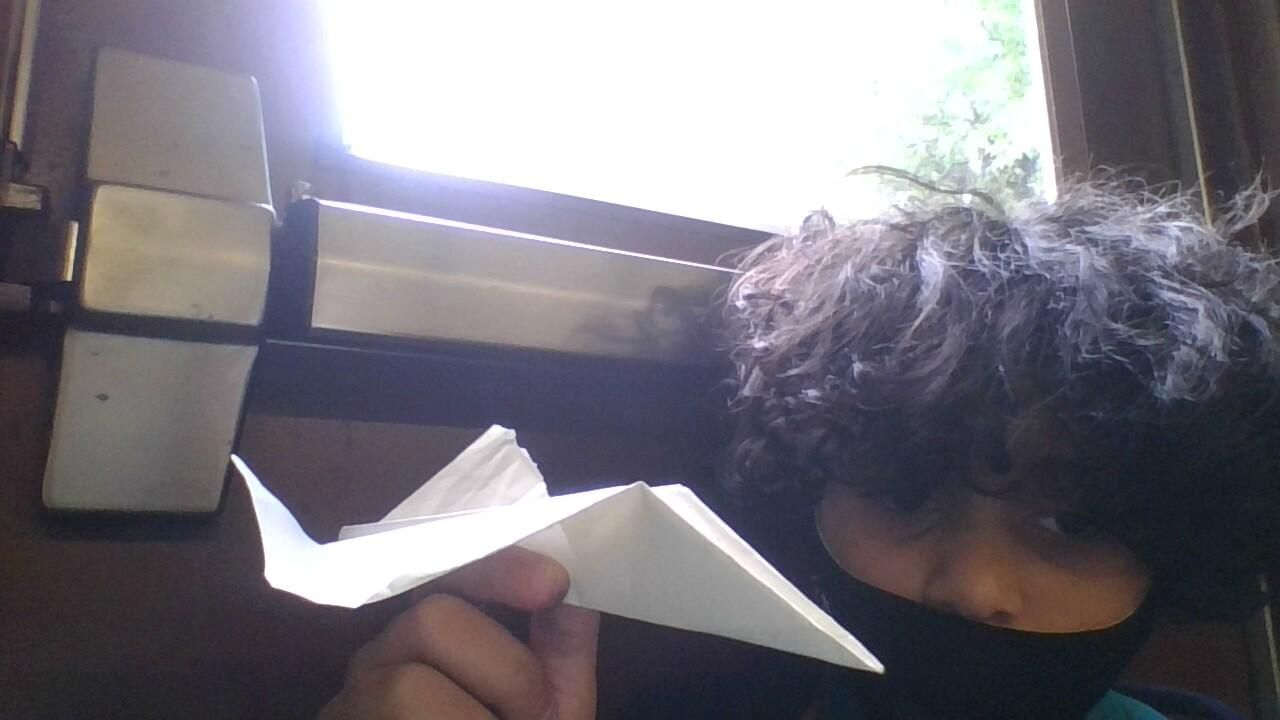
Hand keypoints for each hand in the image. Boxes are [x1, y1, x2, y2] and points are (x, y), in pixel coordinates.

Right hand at [319, 547, 600, 719]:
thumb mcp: (543, 709)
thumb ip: (559, 653)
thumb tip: (574, 593)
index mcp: (423, 640)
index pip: (449, 573)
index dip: (499, 568)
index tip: (553, 585)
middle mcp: (375, 664)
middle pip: (430, 619)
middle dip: (506, 669)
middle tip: (534, 719)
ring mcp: (346, 708)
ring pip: (406, 688)